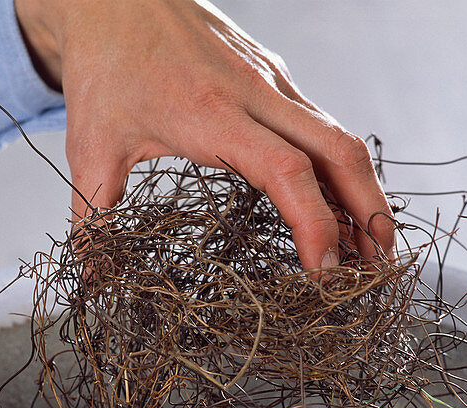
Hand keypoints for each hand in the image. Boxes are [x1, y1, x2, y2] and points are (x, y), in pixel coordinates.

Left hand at [13, 0, 394, 271]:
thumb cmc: (103, 67)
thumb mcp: (89, 147)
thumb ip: (92, 218)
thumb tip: (89, 280)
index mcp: (213, 113)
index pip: (286, 172)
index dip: (315, 225)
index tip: (326, 275)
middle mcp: (255, 93)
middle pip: (339, 152)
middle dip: (369, 213)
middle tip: (378, 268)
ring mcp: (271, 80)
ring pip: (339, 136)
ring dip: (363, 192)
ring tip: (372, 245)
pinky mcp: (273, 75)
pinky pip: (322, 124)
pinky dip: (341, 168)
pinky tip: (340, 201)